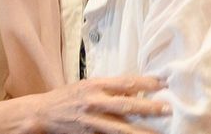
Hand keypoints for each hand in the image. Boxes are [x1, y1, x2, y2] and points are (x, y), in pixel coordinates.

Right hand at [30, 76, 169, 133]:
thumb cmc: (67, 97)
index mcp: (95, 85)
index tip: (163, 83)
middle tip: (167, 109)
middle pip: (127, 104)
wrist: (43, 113)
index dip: (146, 82)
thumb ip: (109, 88)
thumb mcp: (87, 85)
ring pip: (121, 127)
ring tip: (159, 132)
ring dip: (142, 130)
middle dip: (149, 107)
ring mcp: (92, 121)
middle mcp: (95, 101)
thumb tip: (136, 90)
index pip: (125, 81)